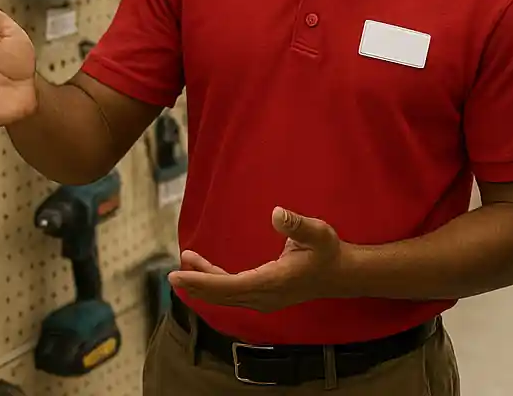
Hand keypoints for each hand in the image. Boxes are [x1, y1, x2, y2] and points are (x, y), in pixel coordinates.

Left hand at [169, 207, 349, 312]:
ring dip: (204, 284)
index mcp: (273, 281)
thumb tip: (276, 212)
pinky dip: (215, 283)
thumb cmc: (327, 251)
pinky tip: (204, 271)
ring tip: (184, 267)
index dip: (202, 281)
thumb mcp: (318, 232)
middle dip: (196, 286)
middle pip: (222, 296)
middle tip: (172, 276)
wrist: (339, 274)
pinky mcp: (263, 295)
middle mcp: (264, 296)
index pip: (229, 286)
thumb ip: (297, 224)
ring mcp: (263, 299)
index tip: (179, 276)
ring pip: (225, 296)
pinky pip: (233, 293)